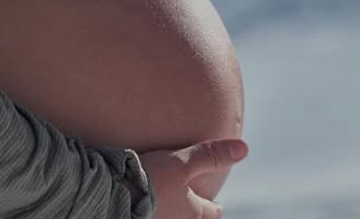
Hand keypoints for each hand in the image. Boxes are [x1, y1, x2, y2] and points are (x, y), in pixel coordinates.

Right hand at [129, 138, 248, 217]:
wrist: (115, 195)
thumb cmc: (152, 180)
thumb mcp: (182, 164)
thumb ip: (210, 156)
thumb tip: (244, 148)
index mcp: (195, 213)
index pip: (213, 213)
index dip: (214, 207)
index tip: (216, 204)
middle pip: (193, 217)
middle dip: (192, 208)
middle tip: (191, 199)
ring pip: (174, 216)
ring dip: (173, 209)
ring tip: (168, 198)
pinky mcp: (141, 218)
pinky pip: (155, 214)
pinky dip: (155, 209)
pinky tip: (146, 200)